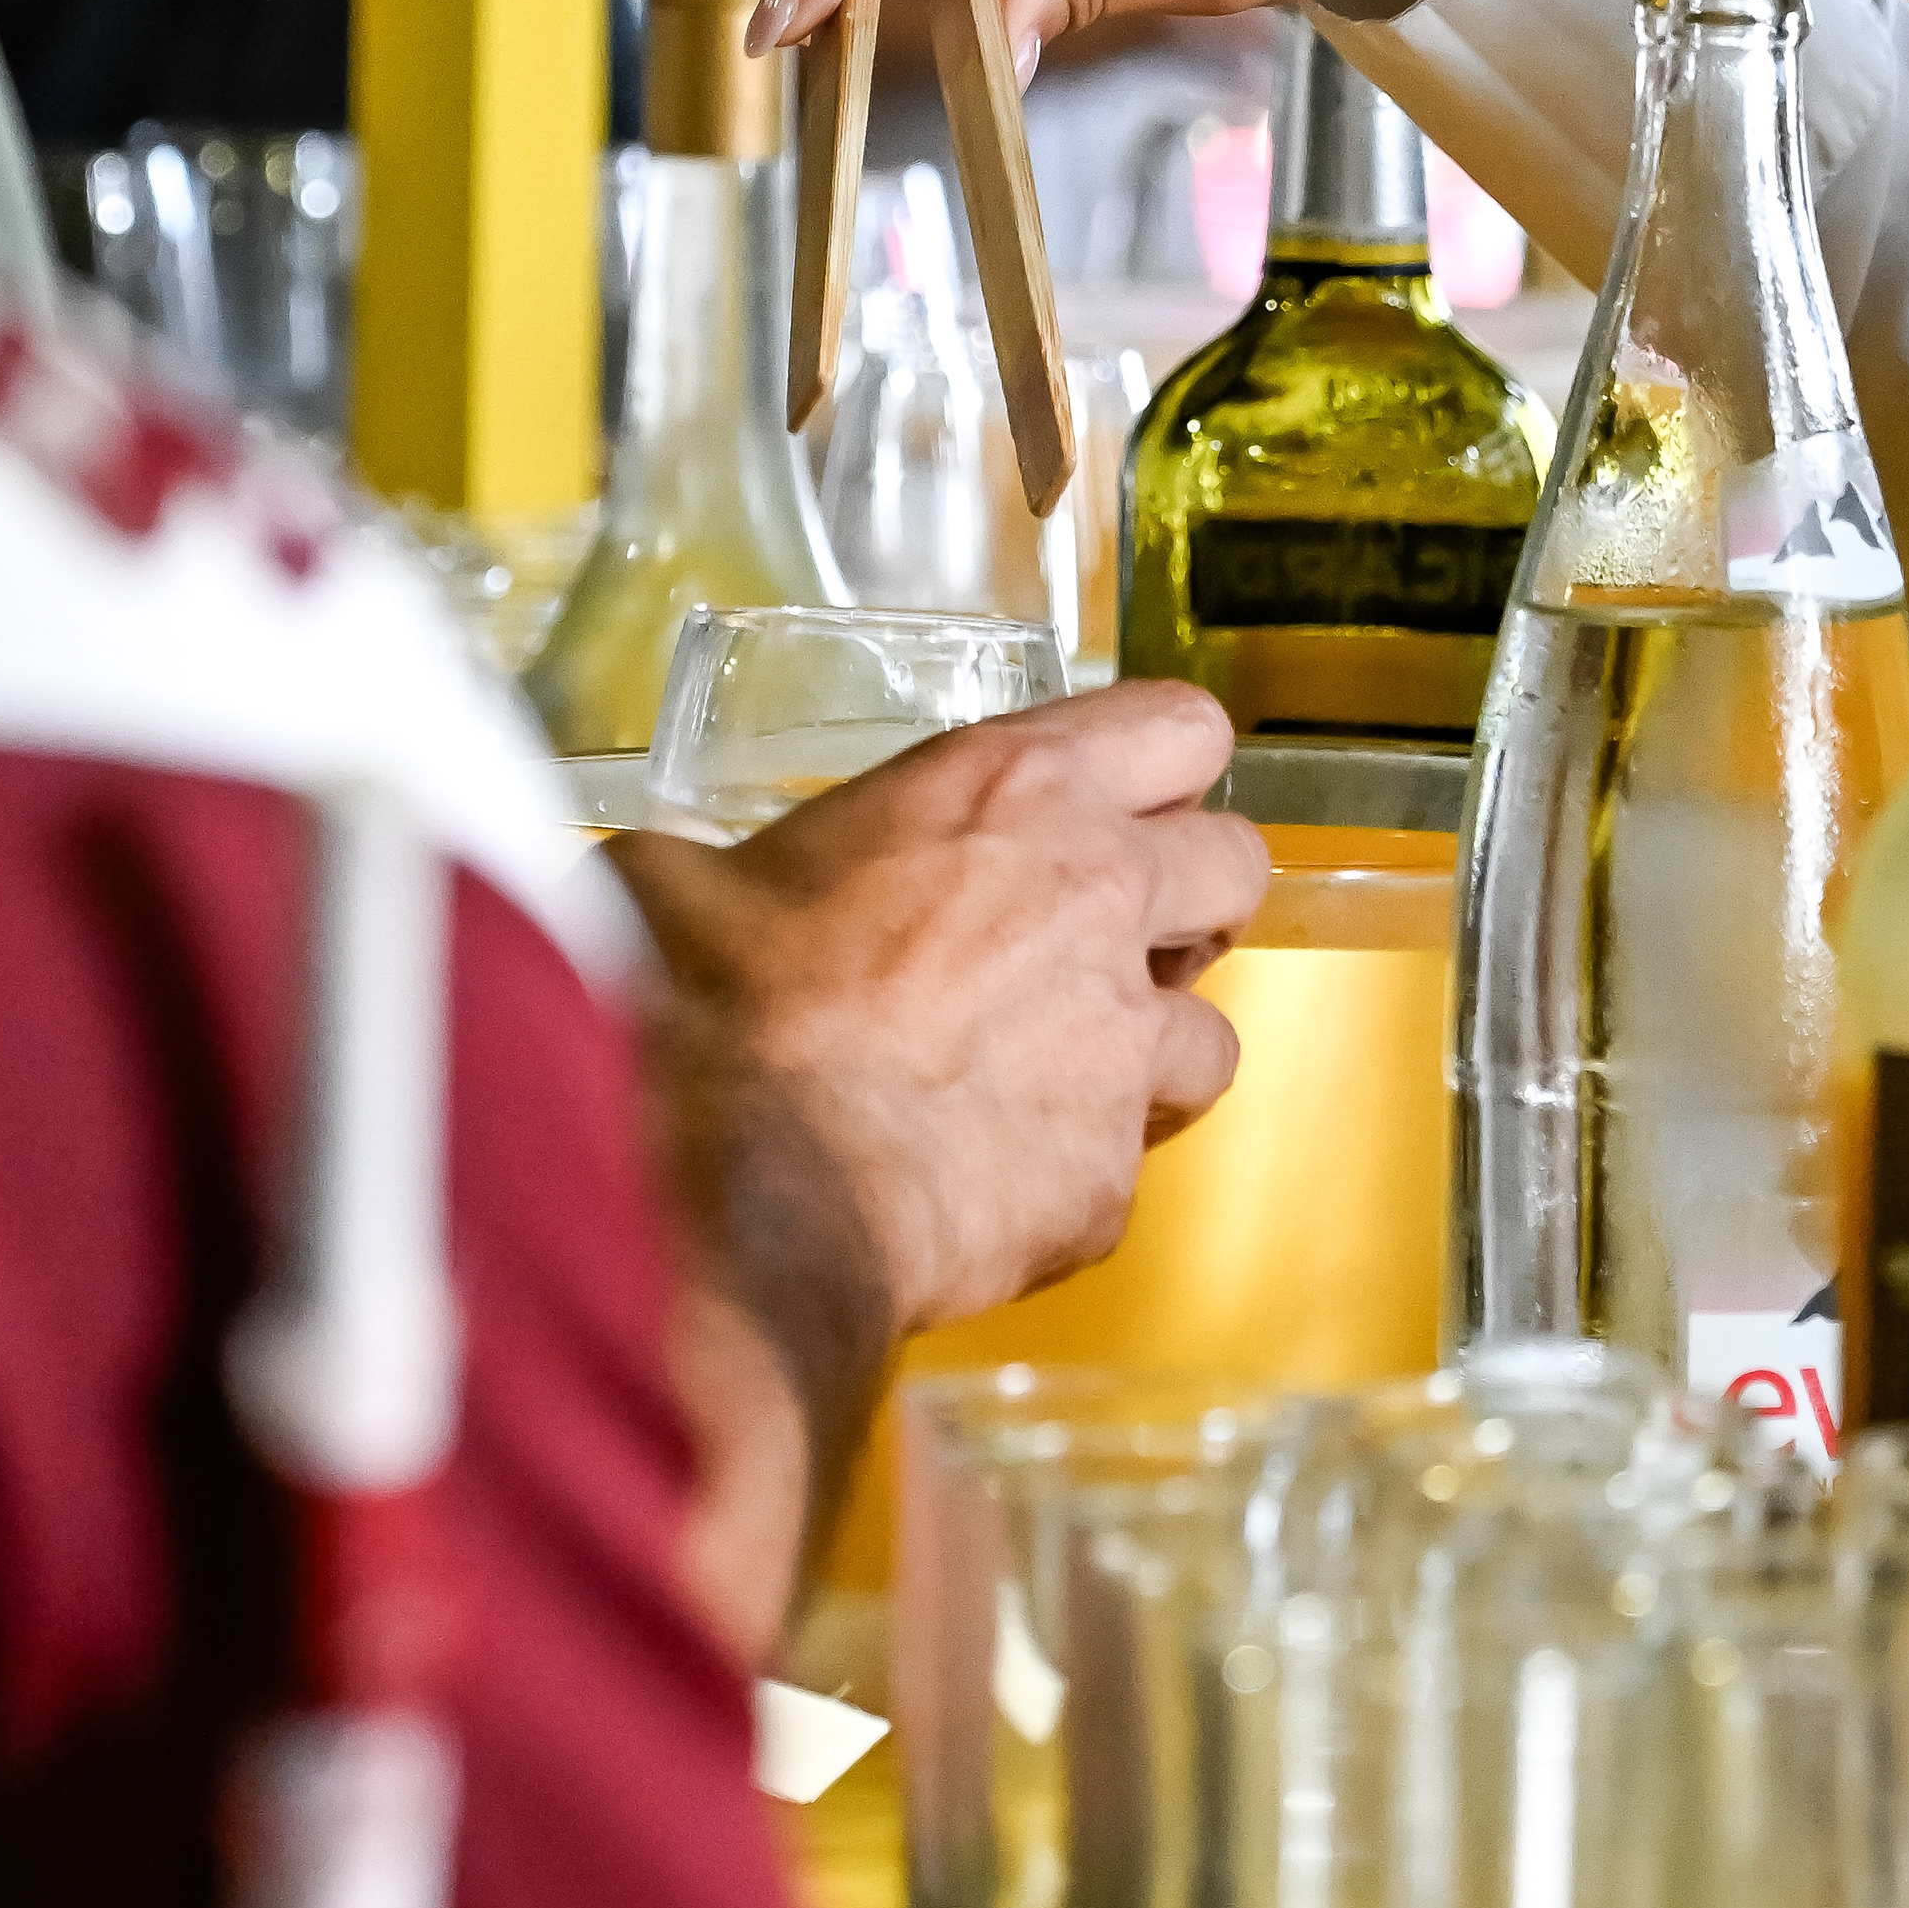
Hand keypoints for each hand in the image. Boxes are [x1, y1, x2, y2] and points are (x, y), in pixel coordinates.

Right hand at [618, 683, 1270, 1346]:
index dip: (1164, 770)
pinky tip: (990, 1179)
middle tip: (1118, 938)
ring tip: (1052, 1079)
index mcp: (1012, 790)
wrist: (731, 1178)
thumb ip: (745, 865)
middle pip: (1238, 867)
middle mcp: (1095, 898)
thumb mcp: (700, 874)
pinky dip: (1071, 1176)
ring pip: (1212, 1037)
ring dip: (1147, 1056)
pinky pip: (1124, 1169)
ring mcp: (1119, 1045)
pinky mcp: (1109, 1176)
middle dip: (1189, 905)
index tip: (1139, 802)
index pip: (1181, 729)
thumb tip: (670, 884)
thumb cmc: (707, 1010)